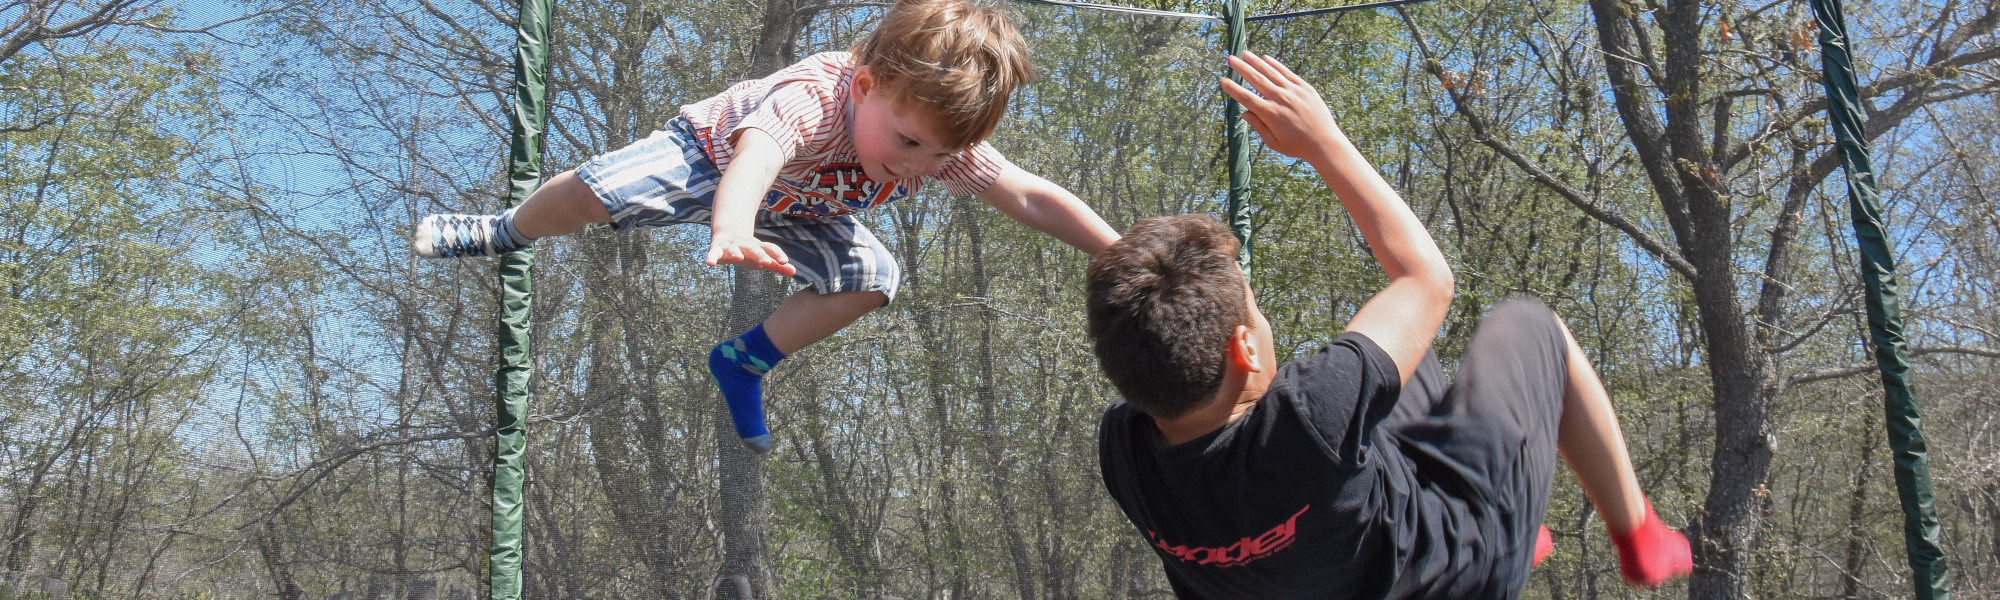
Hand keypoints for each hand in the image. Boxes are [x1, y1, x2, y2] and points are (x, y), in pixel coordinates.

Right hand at [705, 230, 796, 275]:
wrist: (728, 231)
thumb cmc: (748, 250)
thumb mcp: (762, 257)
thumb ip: (777, 265)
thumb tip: (794, 272)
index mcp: (758, 247)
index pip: (769, 248)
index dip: (777, 254)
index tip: (785, 261)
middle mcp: (745, 245)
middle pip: (753, 249)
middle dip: (759, 254)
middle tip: (766, 261)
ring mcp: (731, 246)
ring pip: (734, 249)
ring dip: (736, 253)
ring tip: (738, 258)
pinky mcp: (717, 248)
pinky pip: (713, 253)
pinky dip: (711, 257)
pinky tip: (710, 264)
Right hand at [1219, 52, 1346, 163]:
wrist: (1324, 142)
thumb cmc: (1297, 146)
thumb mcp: (1273, 142)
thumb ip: (1258, 126)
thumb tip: (1244, 112)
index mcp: (1270, 114)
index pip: (1246, 97)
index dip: (1233, 88)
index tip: (1223, 80)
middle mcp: (1280, 99)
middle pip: (1256, 79)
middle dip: (1242, 68)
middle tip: (1230, 58)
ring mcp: (1293, 91)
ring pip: (1271, 72)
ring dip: (1256, 62)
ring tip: (1245, 53)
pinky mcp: (1305, 88)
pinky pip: (1287, 73)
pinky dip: (1276, 65)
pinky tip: (1266, 58)